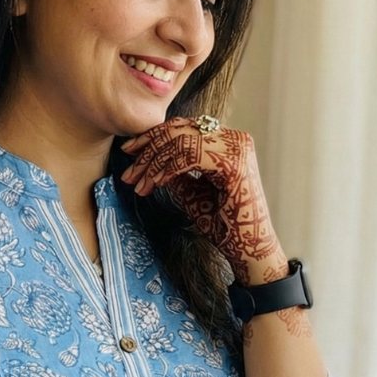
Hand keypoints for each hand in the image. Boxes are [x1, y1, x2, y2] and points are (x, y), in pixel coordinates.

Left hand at [120, 117, 287, 284]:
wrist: (248, 248)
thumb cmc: (224, 225)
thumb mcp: (192, 193)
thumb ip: (176, 173)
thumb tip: (149, 160)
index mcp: (226, 142)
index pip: (185, 128)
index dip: (153, 137)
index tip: (129, 152)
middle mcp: (234, 139)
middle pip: (181, 129)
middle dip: (148, 148)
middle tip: (128, 170)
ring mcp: (236, 149)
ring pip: (182, 140)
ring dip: (155, 162)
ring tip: (139, 183)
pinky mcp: (233, 163)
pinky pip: (190, 155)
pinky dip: (168, 169)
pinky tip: (155, 184)